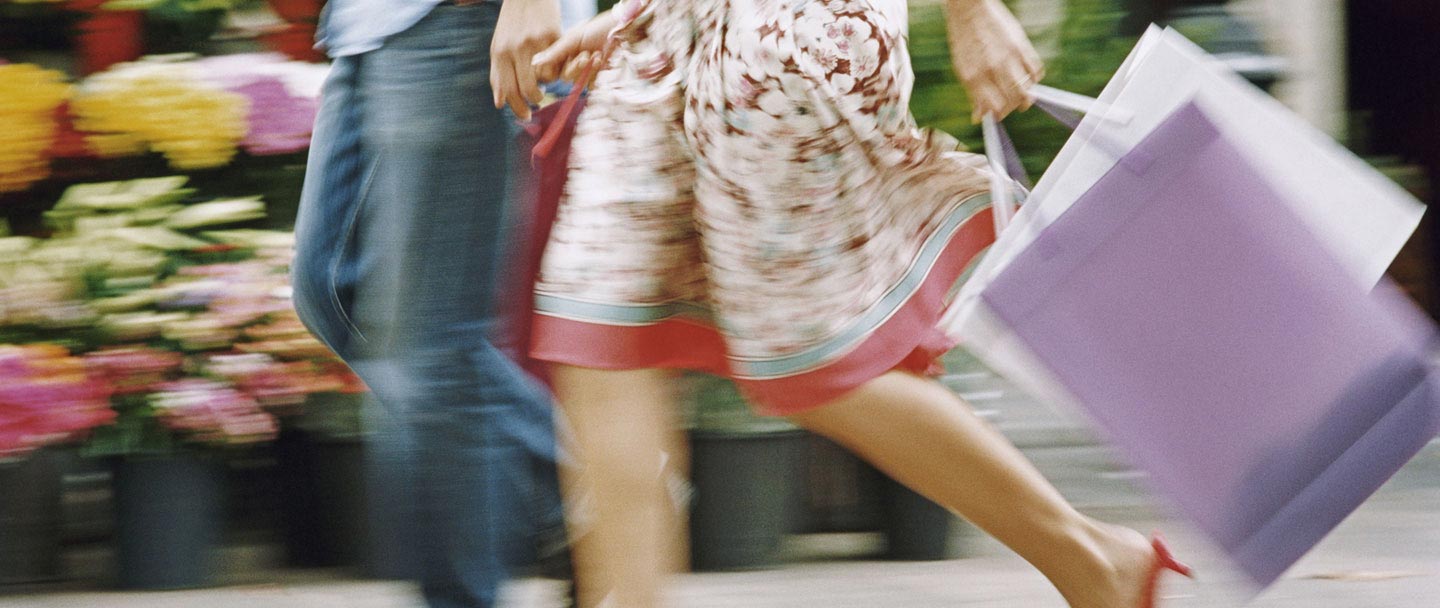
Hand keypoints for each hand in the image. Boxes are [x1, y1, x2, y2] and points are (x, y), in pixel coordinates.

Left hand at [491, 0, 562, 119]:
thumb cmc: (512, 24)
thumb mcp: (499, 47)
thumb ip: (497, 75)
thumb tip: (499, 104)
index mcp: (500, 53)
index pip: (508, 89)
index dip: (517, 107)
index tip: (525, 116)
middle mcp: (516, 49)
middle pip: (527, 88)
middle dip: (534, 101)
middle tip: (537, 102)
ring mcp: (536, 42)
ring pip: (546, 78)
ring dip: (547, 83)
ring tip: (545, 77)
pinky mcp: (553, 35)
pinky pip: (559, 62)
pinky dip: (557, 68)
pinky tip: (554, 63)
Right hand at [533, 10, 619, 83]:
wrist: (622, 30)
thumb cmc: (597, 29)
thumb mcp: (573, 38)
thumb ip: (555, 52)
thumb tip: (533, 63)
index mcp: (565, 52)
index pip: (553, 68)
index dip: (557, 67)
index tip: (565, 60)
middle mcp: (574, 62)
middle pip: (566, 77)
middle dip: (575, 68)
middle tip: (585, 55)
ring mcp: (587, 70)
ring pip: (579, 82)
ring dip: (588, 70)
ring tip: (597, 55)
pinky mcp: (601, 77)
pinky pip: (592, 85)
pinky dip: (597, 76)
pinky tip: (603, 61)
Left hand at [945, 0, 1044, 122]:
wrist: (970, 9)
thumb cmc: (963, 39)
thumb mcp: (962, 68)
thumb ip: (973, 93)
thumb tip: (979, 117)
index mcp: (974, 77)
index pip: (995, 108)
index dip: (999, 114)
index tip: (999, 113)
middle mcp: (992, 69)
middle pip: (1013, 101)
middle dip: (1013, 107)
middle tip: (1012, 105)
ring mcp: (1009, 57)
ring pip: (1027, 89)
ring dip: (1027, 96)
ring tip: (1023, 94)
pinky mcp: (1022, 45)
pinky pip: (1037, 70)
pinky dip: (1035, 78)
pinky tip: (1028, 77)